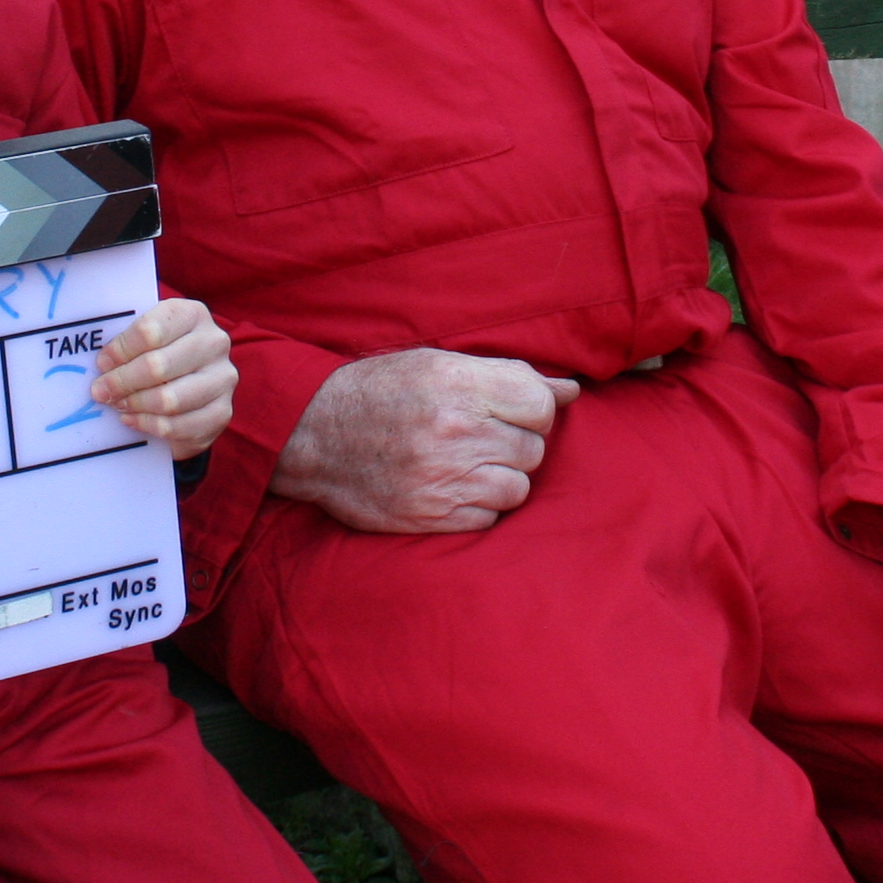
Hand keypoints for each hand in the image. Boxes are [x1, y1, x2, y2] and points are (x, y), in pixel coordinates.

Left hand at [91, 299, 236, 458]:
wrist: (193, 389)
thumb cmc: (162, 355)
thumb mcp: (147, 338)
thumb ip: (126, 342)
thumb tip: (104, 365)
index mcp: (192, 314)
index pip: (149, 330)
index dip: (120, 350)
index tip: (102, 363)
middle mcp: (214, 342)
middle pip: (157, 366)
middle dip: (122, 382)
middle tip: (100, 391)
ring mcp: (222, 378)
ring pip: (169, 399)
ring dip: (136, 405)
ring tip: (118, 405)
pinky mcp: (222, 412)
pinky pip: (178, 426)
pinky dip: (149, 425)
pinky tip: (134, 420)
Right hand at [270, 348, 582, 533]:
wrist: (312, 436)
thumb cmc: (380, 391)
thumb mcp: (438, 364)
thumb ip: (508, 375)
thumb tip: (570, 390)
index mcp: (458, 384)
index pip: (542, 405)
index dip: (533, 410)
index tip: (511, 411)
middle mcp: (455, 430)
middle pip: (533, 449)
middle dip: (515, 444)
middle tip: (481, 437)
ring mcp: (443, 478)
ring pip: (517, 488)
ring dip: (501, 478)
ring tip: (467, 464)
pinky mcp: (430, 516)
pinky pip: (489, 519)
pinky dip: (479, 507)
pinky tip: (453, 488)